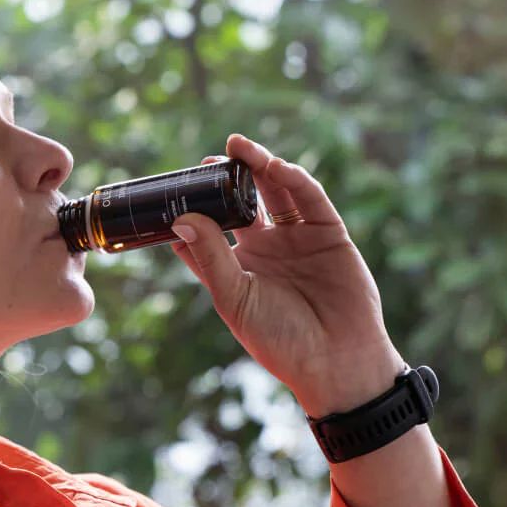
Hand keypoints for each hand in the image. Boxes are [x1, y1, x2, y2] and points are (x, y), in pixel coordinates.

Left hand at [169, 134, 406, 416]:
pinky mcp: (328, 233)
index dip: (192, 210)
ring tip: (238, 146)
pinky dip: (295, 181)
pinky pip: (310, 200)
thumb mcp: (236, 298)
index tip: (171, 190)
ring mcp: (297, 238)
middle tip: (208, 160)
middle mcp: (265, 248)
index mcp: (237, 268)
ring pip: (274, 193)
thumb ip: (211, 258)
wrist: (336, 360)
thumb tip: (180, 219)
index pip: (209, 231)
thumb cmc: (280, 339)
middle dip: (226, 180)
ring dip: (257, 168)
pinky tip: (276, 167)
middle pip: (241, 203)